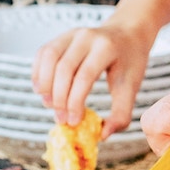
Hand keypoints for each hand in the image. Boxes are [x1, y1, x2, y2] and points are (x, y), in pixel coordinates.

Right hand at [32, 23, 155, 137]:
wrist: (128, 33)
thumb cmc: (129, 64)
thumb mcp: (131, 87)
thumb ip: (121, 114)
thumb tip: (102, 136)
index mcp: (107, 47)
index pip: (85, 76)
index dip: (75, 102)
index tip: (74, 122)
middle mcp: (87, 36)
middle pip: (64, 68)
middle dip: (59, 98)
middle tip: (61, 119)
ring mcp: (71, 33)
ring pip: (48, 57)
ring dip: (44, 85)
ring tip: (49, 104)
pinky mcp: (61, 36)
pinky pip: (42, 53)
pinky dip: (38, 73)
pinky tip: (41, 90)